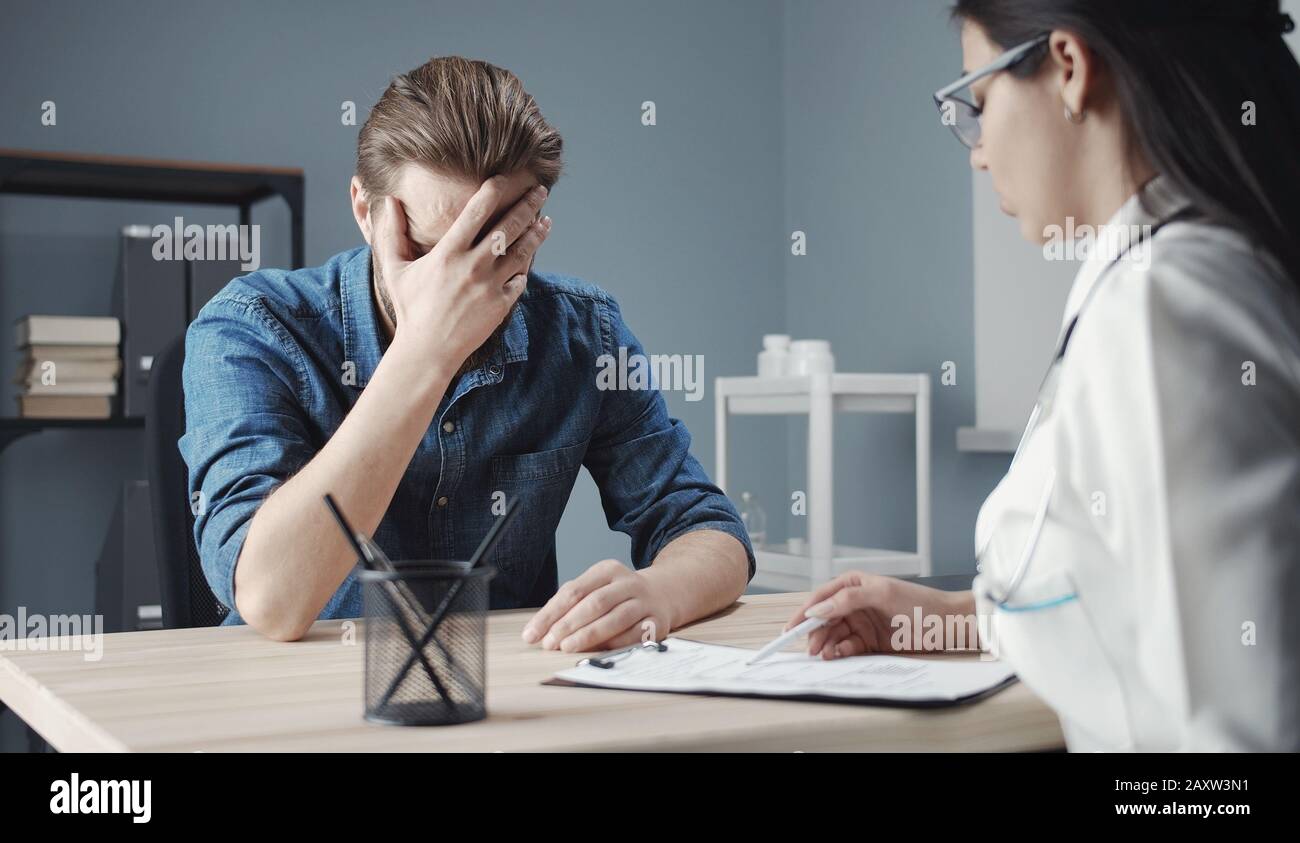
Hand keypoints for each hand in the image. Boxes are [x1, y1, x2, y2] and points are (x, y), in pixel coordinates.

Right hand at [372, 176, 550, 367]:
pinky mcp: (501, 305)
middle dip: (527, 205)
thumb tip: (388, 201)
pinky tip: (531, 256)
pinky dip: (526, 267)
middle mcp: (473, 266)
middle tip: (540, 191)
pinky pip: (520, 280)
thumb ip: (391, 233)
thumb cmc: (410, 308)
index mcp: (448, 253)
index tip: (504, 178)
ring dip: (536, 234)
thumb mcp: (394, 269)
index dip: (494, 190)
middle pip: (508, 227)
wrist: (428, 350)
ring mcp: (490, 286)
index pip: (476, 212)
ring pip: (521, 252)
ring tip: (545, 221)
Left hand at [521, 559, 673, 652]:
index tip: (532, 634)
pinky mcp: (657, 621)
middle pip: (594, 603)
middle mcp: (628, 582)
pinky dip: (614, 643)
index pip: (573, 591)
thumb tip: (541, 631)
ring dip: (589, 635)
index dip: (550, 614)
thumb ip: (569, 604)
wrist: (663, 593)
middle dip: (568, 625)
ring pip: (615, 618)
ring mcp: (645, 601)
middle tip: (549, 643)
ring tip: (567, 647)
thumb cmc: (617, 595)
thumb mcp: (595, 588)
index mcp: (607, 570)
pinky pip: (634, 634)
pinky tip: (598, 651)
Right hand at [784, 571, 974, 658]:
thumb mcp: (882, 593)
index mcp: (852, 584)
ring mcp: (860, 623)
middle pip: (824, 620)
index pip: (821, 598)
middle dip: (815, 633)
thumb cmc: (918, 602)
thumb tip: (818, 609)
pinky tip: (839, 655)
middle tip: (811, 648)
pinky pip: (847, 647)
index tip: (791, 627)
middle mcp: (853, 603)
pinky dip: (841, 652)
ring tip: (825, 655)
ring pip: (834, 635)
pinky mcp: (869, 641)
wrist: (945, 624)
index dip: (804, 612)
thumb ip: (848, 600)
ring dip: (827, 645)